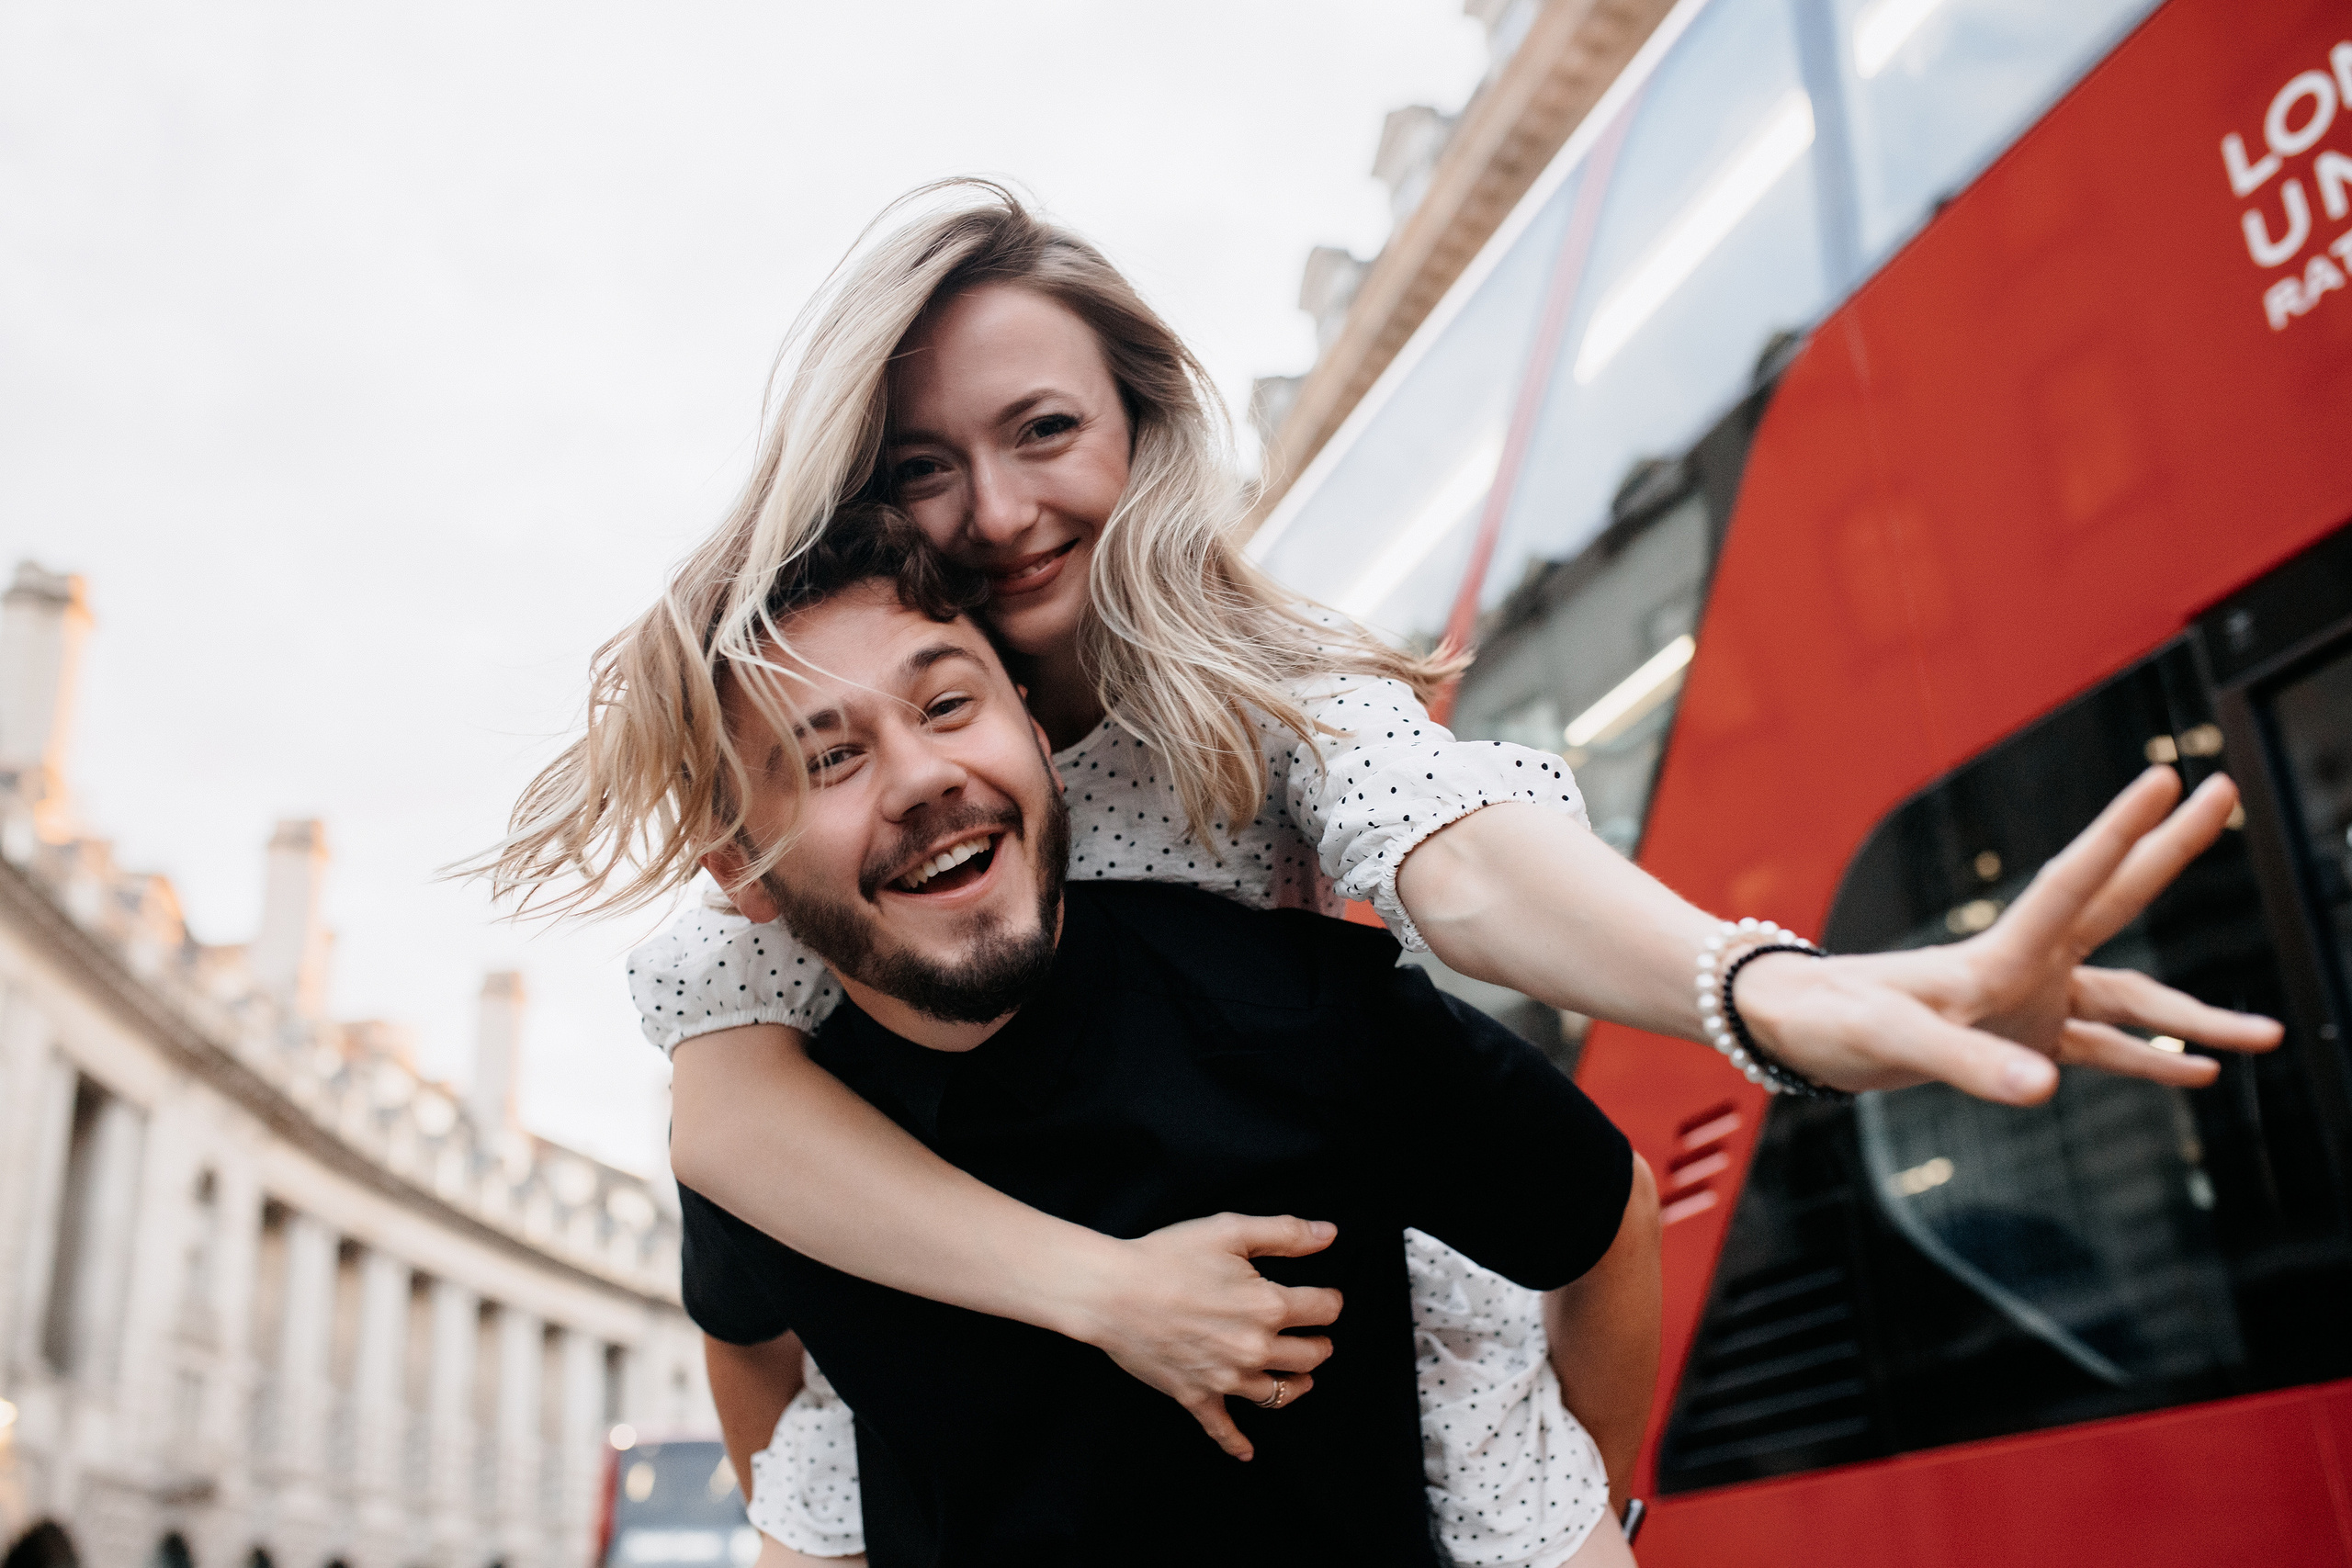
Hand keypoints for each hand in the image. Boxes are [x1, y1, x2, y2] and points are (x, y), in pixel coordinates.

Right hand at [1064, 1213, 1341, 1460]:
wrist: (1111, 1292)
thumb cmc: (1167, 1256)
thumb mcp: (1230, 1230)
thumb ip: (1285, 1233)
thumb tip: (1330, 1234)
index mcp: (1268, 1306)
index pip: (1324, 1310)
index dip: (1330, 1301)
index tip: (1327, 1298)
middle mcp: (1255, 1348)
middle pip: (1312, 1356)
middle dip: (1319, 1343)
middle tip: (1315, 1334)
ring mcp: (1226, 1378)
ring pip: (1281, 1393)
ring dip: (1298, 1384)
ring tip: (1302, 1376)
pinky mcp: (1196, 1396)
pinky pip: (1223, 1429)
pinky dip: (1237, 1444)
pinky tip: (1248, 1453)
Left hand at [1736, 768, 2284, 1103]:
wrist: (1795, 1029)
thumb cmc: (1832, 1022)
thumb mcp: (1893, 1042)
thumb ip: (1965, 1065)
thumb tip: (2043, 1090)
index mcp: (1997, 956)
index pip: (2072, 884)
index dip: (2122, 834)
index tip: (2173, 779)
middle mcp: (2025, 967)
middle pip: (2116, 899)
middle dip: (2171, 848)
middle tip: (2224, 786)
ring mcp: (2029, 1002)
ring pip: (2131, 999)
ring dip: (2195, 1018)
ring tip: (2268, 1038)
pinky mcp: (2020, 1040)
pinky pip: (2102, 1050)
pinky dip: (2151, 1062)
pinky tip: (2199, 1074)